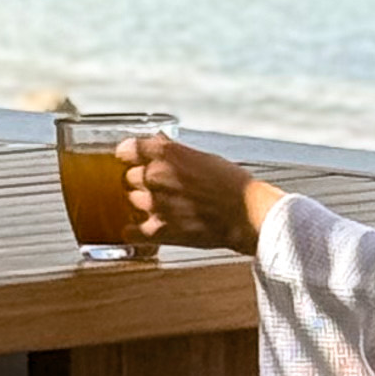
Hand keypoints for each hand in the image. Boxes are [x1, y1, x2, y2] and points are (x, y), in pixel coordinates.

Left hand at [121, 133, 275, 252]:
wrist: (247, 215)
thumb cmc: (233, 185)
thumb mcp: (204, 156)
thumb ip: (175, 153)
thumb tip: (159, 144)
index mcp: (166, 154)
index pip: (128, 149)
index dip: (130, 155)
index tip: (132, 159)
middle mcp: (155, 176)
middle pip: (129, 176)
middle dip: (140, 180)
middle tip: (158, 186)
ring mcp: (154, 204)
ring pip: (130, 201)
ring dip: (142, 203)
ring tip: (160, 206)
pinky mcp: (158, 230)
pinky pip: (130, 230)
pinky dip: (134, 230)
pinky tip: (144, 228)